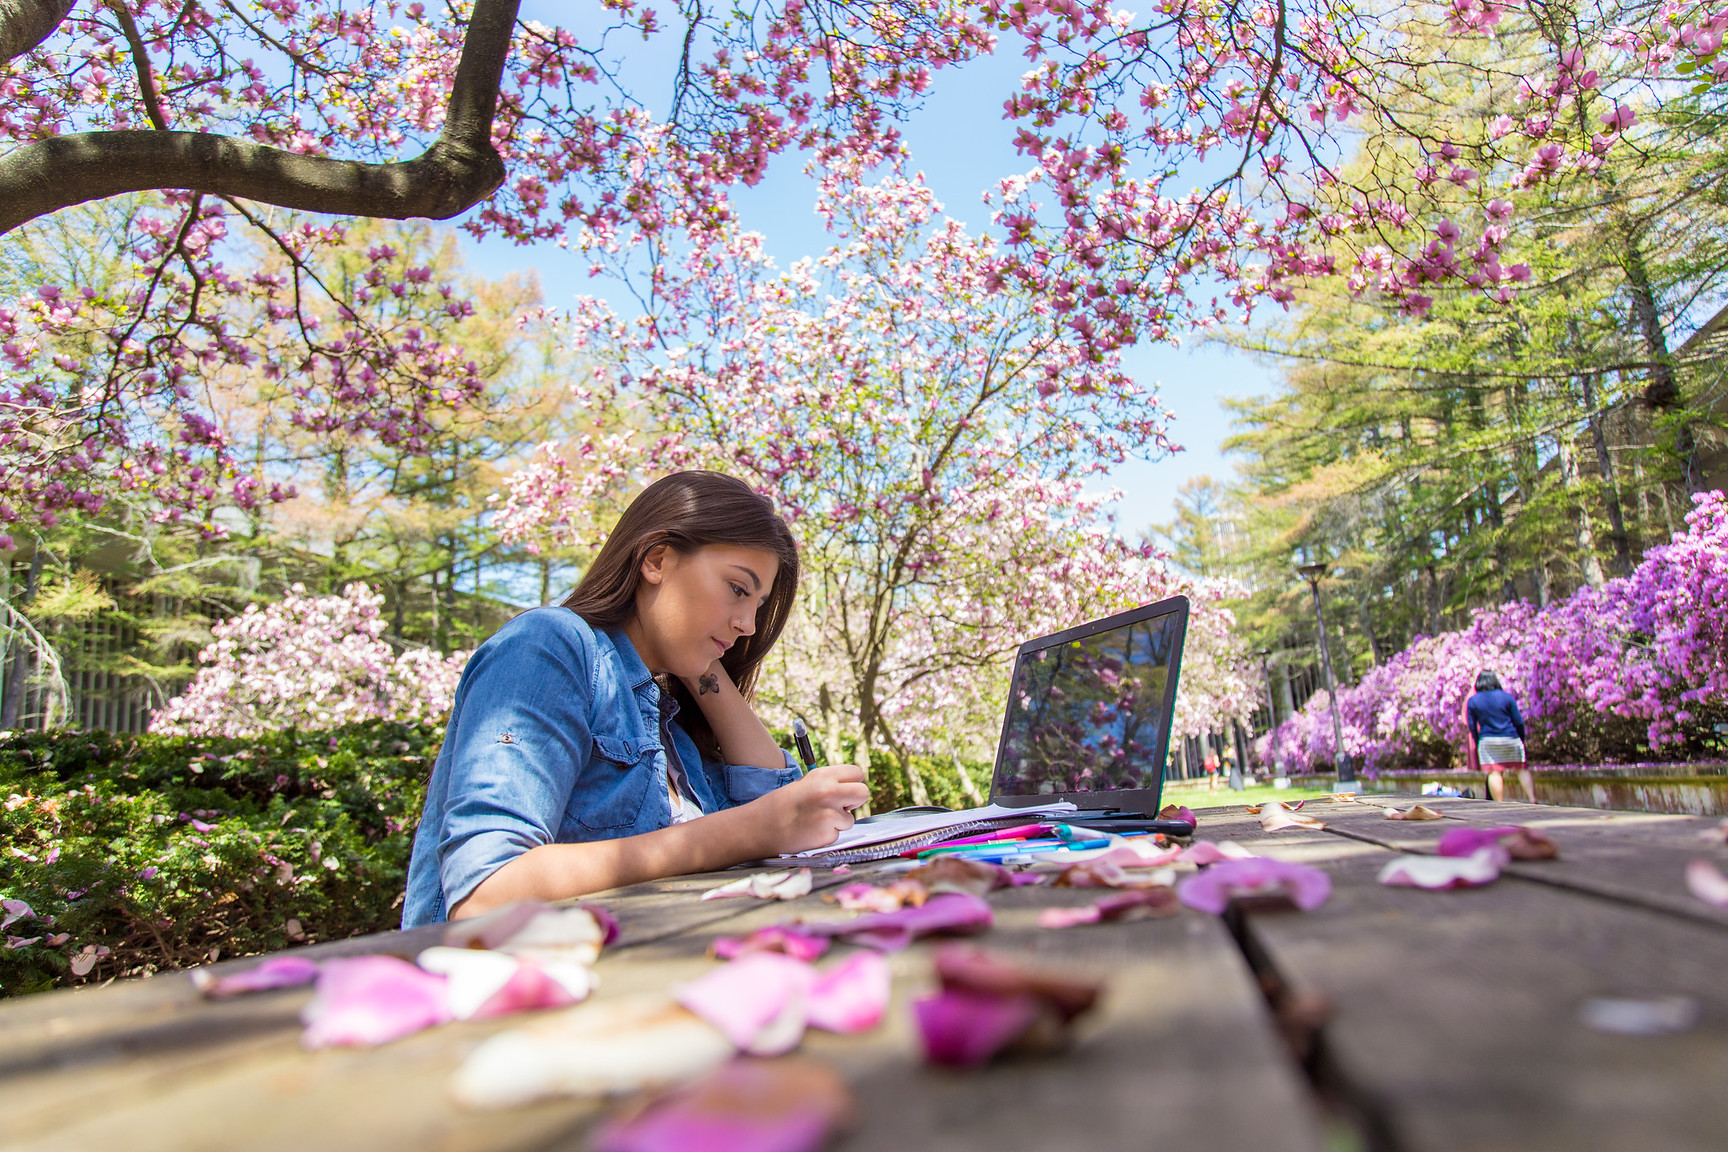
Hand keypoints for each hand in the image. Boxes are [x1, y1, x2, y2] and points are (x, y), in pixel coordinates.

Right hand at [748, 763, 869, 854]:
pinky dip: (826, 835)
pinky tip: (810, 832)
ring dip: (838, 823)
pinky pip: (837, 835)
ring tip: (815, 821)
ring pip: (850, 819)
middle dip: (856, 801)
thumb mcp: (805, 784)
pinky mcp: (827, 834)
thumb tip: (850, 789)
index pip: (857, 773)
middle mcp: (828, 791)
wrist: (759, 827)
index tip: (845, 791)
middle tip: (843, 807)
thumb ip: (828, 784)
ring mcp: (829, 813)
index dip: (853, 783)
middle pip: (863, 793)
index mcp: (823, 775)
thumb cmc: (781, 806)